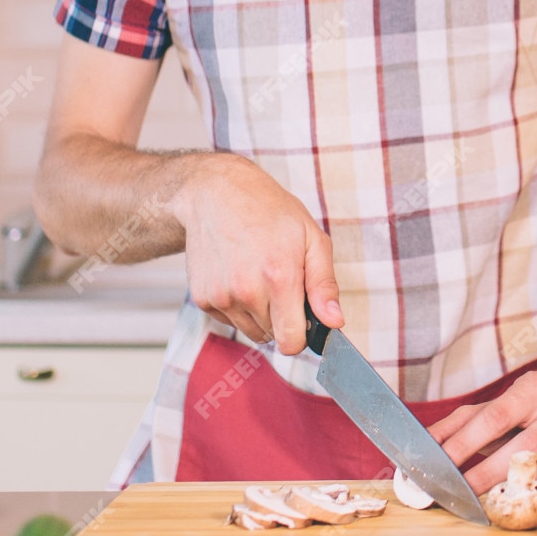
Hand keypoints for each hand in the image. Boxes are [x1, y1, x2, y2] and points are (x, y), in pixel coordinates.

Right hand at [169, 152, 341, 353]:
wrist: (217, 193)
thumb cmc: (270, 212)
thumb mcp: (311, 238)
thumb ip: (324, 285)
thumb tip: (334, 322)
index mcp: (279, 278)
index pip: (291, 342)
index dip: (302, 334)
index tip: (304, 317)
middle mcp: (246, 292)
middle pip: (272, 337)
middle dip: (282, 317)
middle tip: (280, 281)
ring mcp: (220, 297)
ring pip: (250, 331)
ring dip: (259, 314)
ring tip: (259, 276)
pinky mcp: (202, 299)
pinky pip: (229, 320)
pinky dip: (238, 306)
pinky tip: (239, 275)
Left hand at [429, 369, 536, 494]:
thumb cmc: (523, 411)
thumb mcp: (491, 408)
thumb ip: (456, 425)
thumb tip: (422, 445)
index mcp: (533, 389)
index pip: (495, 417)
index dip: (466, 444)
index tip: (440, 465)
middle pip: (522, 449)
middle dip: (485, 475)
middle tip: (457, 494)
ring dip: (506, 492)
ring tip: (479, 504)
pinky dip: (530, 500)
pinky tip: (512, 506)